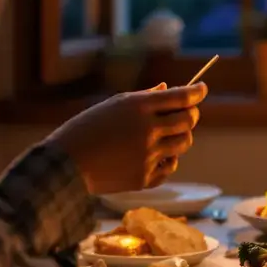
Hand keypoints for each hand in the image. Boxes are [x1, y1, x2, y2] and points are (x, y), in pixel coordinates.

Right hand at [49, 82, 207, 193]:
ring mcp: (148, 155)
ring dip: (181, 137)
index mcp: (138, 107)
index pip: (181, 97)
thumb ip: (144, 98)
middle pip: (188, 120)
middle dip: (191, 114)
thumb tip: (168, 88)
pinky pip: (169, 166)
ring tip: (167, 135)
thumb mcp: (113, 105)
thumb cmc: (86, 129)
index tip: (202, 89)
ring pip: (184, 143)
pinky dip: (167, 159)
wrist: (64, 165)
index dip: (196, 92)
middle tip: (186, 113)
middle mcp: (148, 130)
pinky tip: (154, 156)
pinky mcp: (145, 178)